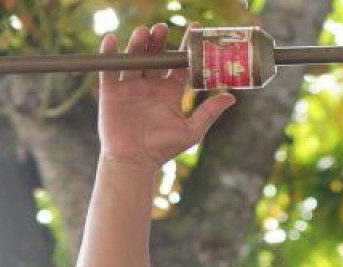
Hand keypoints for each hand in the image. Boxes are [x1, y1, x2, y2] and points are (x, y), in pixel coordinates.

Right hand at [97, 24, 236, 171]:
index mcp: (170, 92)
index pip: (179, 65)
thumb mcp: (191, 131)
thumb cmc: (162, 149)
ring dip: (139, 44)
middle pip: (156, 57)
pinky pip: (109, 69)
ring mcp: (131, 87)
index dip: (186, 48)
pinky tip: (112, 40)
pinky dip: (109, 54)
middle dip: (159, 41)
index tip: (194, 31)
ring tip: (145, 32)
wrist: (134, 162)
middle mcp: (151, 86)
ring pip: (135, 59)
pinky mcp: (111, 92)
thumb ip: (209, 112)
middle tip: (163, 28)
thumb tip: (232, 97)